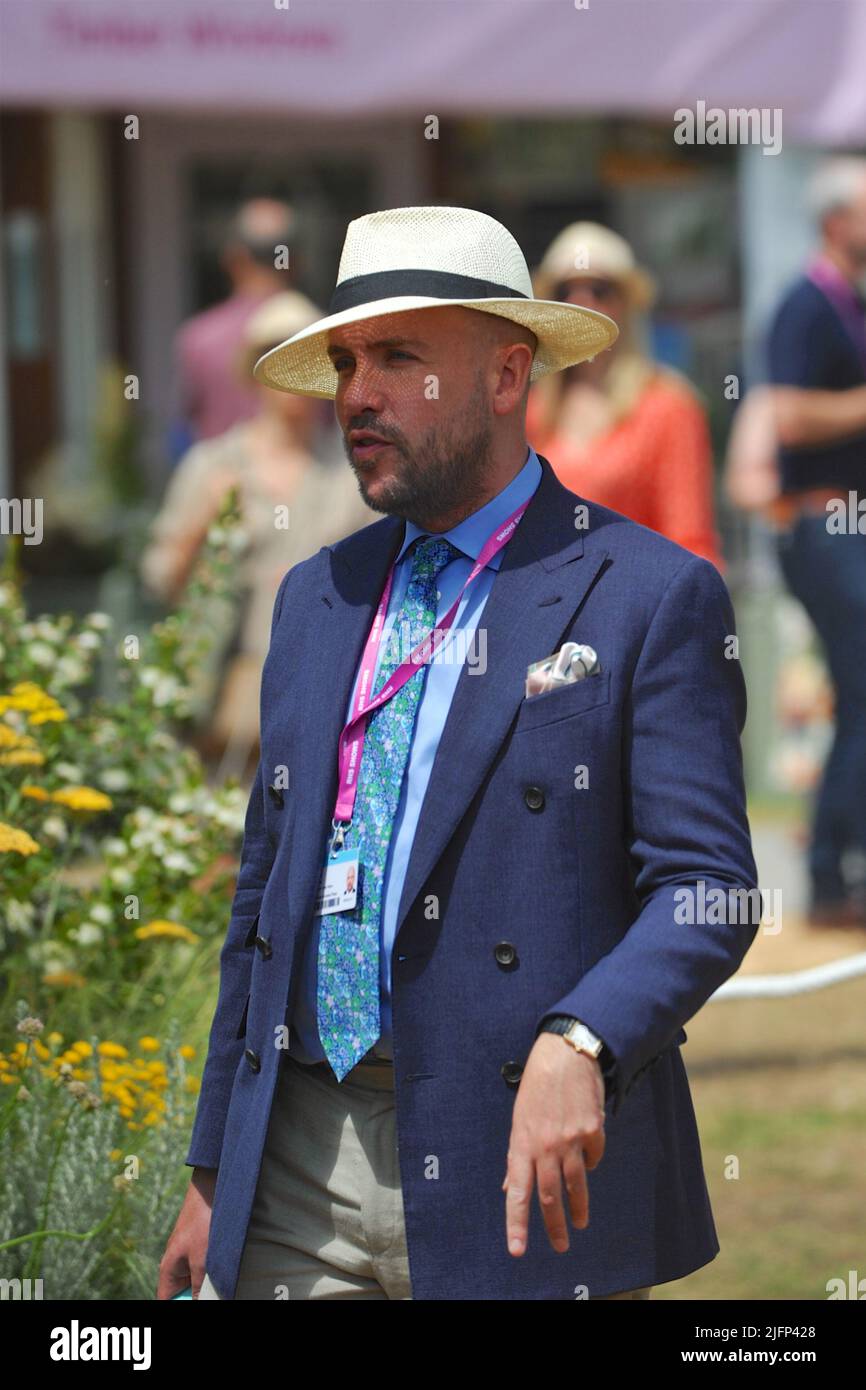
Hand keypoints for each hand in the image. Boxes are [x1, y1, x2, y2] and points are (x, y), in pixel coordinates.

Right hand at [157, 1167, 216, 1298]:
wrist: (213, 1187)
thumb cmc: (203, 1222)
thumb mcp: (202, 1260)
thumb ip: (199, 1287)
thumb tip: (201, 1303)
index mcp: (169, 1270)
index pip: (166, 1301)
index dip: (178, 1307)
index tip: (198, 1304)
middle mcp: (177, 1265)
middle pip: (185, 1294)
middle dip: (200, 1296)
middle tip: (218, 1294)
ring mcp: (190, 1256)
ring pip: (199, 1281)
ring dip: (211, 1285)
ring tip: (224, 1282)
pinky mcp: (204, 1247)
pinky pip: (208, 1269)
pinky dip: (218, 1273)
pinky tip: (229, 1270)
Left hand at [502, 1032, 604, 1256]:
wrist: (566, 1053)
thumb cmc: (537, 1084)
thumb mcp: (519, 1117)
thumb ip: (517, 1154)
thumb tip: (510, 1185)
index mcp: (522, 1143)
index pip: (518, 1193)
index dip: (517, 1223)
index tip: (518, 1250)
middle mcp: (545, 1146)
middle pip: (550, 1197)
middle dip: (554, 1226)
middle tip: (560, 1246)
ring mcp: (570, 1140)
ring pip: (576, 1185)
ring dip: (578, 1207)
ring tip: (580, 1222)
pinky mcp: (592, 1131)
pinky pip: (593, 1158)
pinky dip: (590, 1163)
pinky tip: (588, 1161)